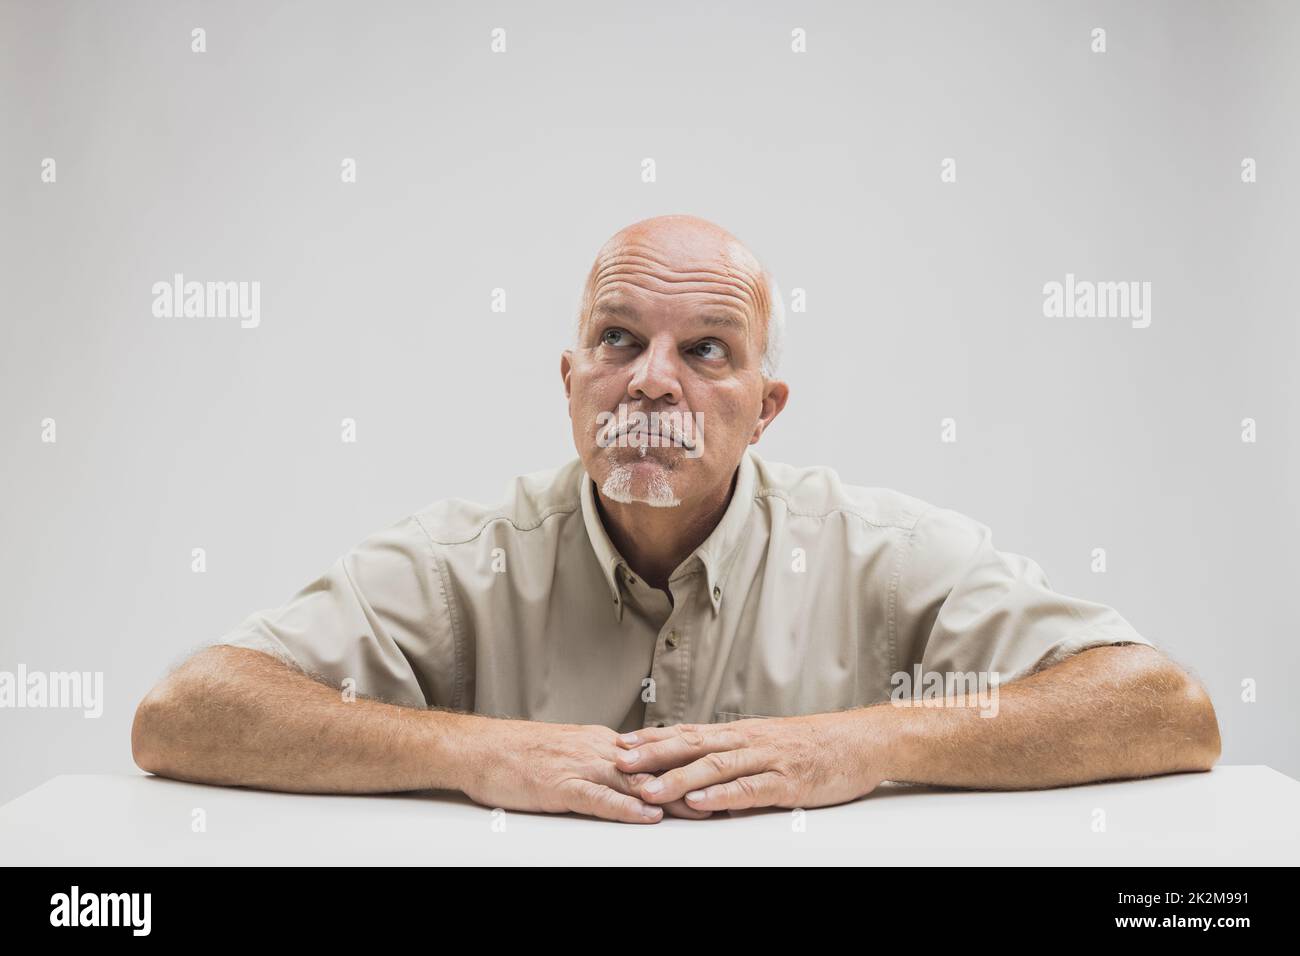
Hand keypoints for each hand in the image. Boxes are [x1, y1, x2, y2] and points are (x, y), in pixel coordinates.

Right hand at [457, 719, 712, 822]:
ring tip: (702, 809)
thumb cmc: (516, 754)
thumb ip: (598, 762)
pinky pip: (600, 798)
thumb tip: (627, 774)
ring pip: (635, 782)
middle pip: (654, 767)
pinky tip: (647, 816)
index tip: (718, 773)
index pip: (655, 754)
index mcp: (600, 742)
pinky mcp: (561, 785)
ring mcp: (580, 766)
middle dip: (692, 781)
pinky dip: (626, 808)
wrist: (478, 747)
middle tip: (726, 791)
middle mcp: (597, 750)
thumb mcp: (567, 752)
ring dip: (671, 796)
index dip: (688, 765)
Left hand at [613, 713, 885, 812]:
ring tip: (649, 788)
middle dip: (653, 754)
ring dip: (679, 778)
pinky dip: (722, 796)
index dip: (653, 738)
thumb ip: (735, 758)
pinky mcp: (787, 780)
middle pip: (692, 744)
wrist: (862, 741)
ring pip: (715, 766)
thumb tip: (700, 775)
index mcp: (740, 733)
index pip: (687, 732)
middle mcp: (748, 741)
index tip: (621, 743)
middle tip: (620, 762)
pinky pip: (750, 788)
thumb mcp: (768, 747)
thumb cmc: (815, 746)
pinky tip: (701, 802)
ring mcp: (767, 759)